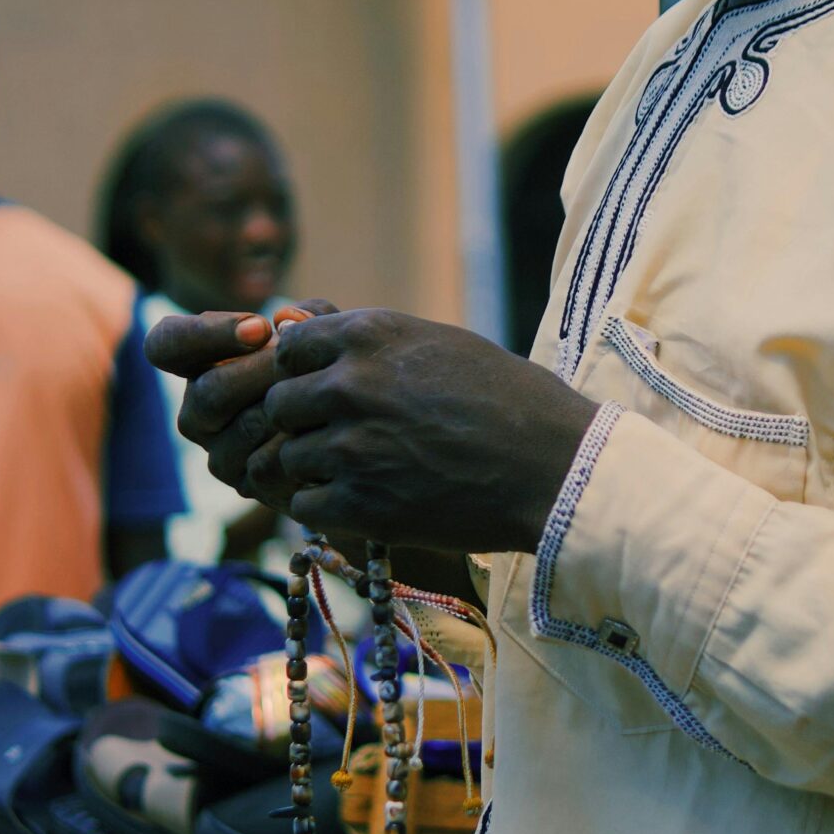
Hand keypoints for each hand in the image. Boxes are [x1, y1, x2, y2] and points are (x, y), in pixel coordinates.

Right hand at [144, 300, 336, 485]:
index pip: (166, 345)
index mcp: (198, 365)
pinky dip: (296, 442)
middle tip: (299, 365)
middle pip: (208, 391)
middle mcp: (197, 411)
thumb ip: (307, 316)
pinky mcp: (245, 483)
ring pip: (238, 428)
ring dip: (281, 407)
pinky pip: (263, 464)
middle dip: (259, 373)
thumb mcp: (320, 334)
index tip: (259, 327)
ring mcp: (218, 450)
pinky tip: (320, 428)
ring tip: (316, 391)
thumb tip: (288, 320)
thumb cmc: (326, 371)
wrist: (351, 433)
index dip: (202, 334)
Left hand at [246, 309, 599, 552]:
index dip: (303, 373)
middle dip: (302, 422)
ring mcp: (351, 446)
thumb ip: (367, 340)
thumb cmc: (509, 401)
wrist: (555, 468)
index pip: (288, 348)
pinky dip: (325, 506)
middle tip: (342, 439)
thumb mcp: (439, 344)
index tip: (328, 392)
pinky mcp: (360, 504)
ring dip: (313, 467)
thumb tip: (295, 326)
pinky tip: (362, 500)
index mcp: (369, 335)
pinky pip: (304, 504)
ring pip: (287, 456)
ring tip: (360, 472)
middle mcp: (350, 385)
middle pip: (278, 403)